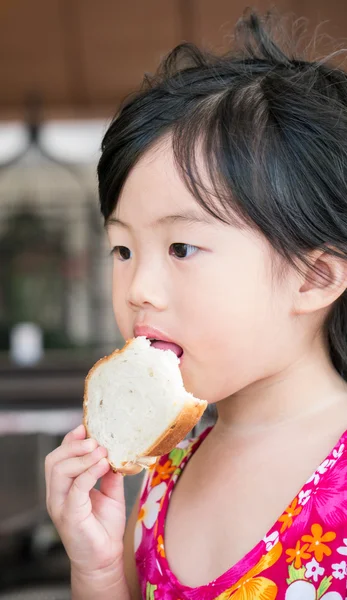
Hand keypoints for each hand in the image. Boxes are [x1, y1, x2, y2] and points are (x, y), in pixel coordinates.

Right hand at [45, 424, 125, 575]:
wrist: (104, 558)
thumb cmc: (104, 527)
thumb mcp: (111, 493)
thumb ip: (110, 473)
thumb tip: (118, 452)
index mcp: (64, 486)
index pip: (59, 456)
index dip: (71, 440)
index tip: (86, 427)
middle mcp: (57, 494)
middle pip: (54, 460)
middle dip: (74, 445)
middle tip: (96, 441)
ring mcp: (59, 505)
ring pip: (59, 470)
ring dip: (82, 457)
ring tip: (101, 453)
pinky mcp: (69, 515)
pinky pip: (75, 488)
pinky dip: (89, 473)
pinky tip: (104, 466)